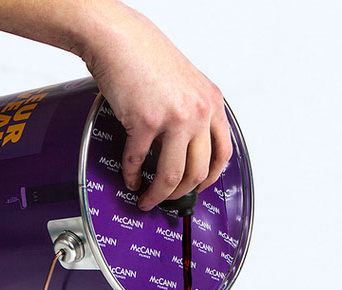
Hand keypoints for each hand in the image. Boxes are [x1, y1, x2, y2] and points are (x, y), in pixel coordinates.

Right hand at [0, 0, 233, 209]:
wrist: (118, 37)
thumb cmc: (145, 54)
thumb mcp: (186, 82)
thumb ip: (192, 112)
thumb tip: (187, 146)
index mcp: (211, 103)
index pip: (223, 153)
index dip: (210, 178)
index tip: (199, 189)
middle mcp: (198, 112)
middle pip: (198, 171)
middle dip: (181, 194)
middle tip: (167, 200)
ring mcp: (174, 118)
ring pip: (173, 175)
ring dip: (159, 194)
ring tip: (147, 199)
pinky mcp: (146, 122)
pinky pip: (140, 161)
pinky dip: (133, 175)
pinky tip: (130, 178)